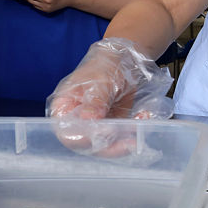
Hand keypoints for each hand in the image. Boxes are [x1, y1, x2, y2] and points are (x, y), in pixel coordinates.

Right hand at [47, 38, 173, 155]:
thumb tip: (89, 119)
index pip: (67, 132)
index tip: (104, 134)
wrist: (122, 61)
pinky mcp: (112, 127)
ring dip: (125, 141)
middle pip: (88, 145)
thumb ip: (95, 100)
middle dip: (110, 146)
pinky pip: (122, 137)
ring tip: (140, 126)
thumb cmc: (103, 67)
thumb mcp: (99, 81)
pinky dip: (134, 131)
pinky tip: (144, 117)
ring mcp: (95, 127)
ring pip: (106, 145)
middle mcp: (77, 122)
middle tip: (130, 142)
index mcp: (64, 108)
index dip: (84, 139)